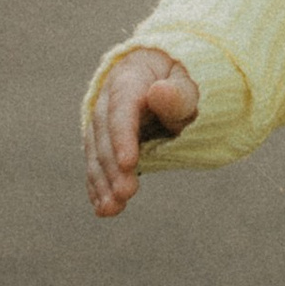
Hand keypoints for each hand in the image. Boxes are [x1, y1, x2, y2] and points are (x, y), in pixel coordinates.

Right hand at [84, 47, 198, 218]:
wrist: (163, 77)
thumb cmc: (180, 81)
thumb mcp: (187, 83)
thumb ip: (178, 94)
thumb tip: (159, 93)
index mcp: (128, 78)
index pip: (122, 109)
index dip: (123, 136)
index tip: (129, 164)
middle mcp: (107, 100)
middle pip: (105, 135)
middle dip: (113, 167)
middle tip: (125, 194)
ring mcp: (101, 122)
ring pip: (96, 153)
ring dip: (102, 182)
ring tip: (111, 209)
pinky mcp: (102, 141)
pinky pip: (96, 164)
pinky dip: (99, 186)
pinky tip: (103, 207)